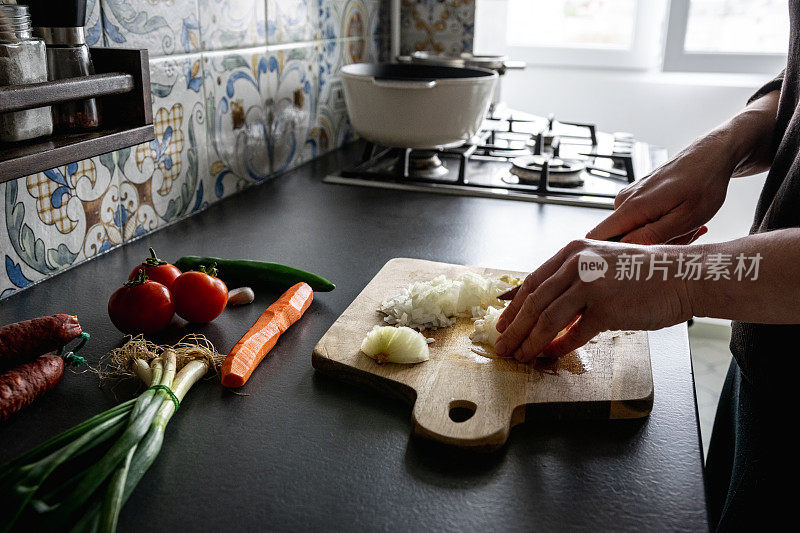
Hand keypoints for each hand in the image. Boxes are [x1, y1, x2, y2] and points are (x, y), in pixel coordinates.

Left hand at [494, 239, 693, 360]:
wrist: (682, 276)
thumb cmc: (643, 273)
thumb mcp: (600, 264)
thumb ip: (573, 280)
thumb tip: (546, 308)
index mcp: (572, 251)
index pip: (532, 282)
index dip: (513, 307)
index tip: (502, 324)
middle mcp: (577, 264)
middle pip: (534, 302)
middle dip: (514, 328)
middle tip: (503, 346)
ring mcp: (591, 285)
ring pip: (548, 319)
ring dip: (530, 341)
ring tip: (520, 356)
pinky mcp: (606, 308)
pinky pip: (575, 333)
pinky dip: (560, 347)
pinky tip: (552, 355)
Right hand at [586, 136, 732, 244]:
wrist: (710, 156)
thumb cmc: (703, 185)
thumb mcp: (685, 218)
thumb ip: (652, 237)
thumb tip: (624, 249)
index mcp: (631, 208)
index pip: (596, 240)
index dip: (608, 257)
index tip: (634, 263)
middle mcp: (623, 202)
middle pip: (619, 241)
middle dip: (646, 248)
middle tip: (680, 239)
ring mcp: (628, 198)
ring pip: (632, 233)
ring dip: (659, 238)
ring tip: (685, 226)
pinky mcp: (636, 197)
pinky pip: (639, 222)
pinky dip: (660, 226)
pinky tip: (680, 219)